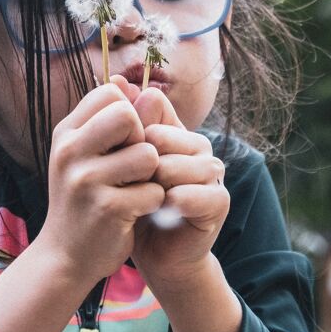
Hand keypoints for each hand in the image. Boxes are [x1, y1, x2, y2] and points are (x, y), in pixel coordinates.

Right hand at [37, 75, 164, 287]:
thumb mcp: (83, 155)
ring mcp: (86, 180)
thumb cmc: (81, 199)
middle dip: (141, 138)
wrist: (64, 256)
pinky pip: (154, 191)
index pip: (109, 93)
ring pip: (148, 154)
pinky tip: (135, 212)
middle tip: (133, 164)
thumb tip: (127, 80)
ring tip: (134, 189)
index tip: (122, 140)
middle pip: (127, 115)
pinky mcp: (107, 209)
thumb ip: (105, 120)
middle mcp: (70, 152)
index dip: (127, 112)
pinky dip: (152, 203)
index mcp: (65, 133)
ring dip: (151, 175)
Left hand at [127, 87, 229, 293]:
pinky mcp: (220, 202)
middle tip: (125, 181)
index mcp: (174, 133)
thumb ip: (123, 127)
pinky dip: (177, 201)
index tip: (110, 154)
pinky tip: (161, 209)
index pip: (153, 113)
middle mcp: (196, 148)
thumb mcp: (123, 165)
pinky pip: (200, 193)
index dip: (129, 134)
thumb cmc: (135, 205)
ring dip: (157, 182)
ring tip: (142, 196)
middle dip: (140, 160)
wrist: (154, 252)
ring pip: (182, 164)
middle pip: (164, 137)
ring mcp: (212, 174)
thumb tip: (117, 79)